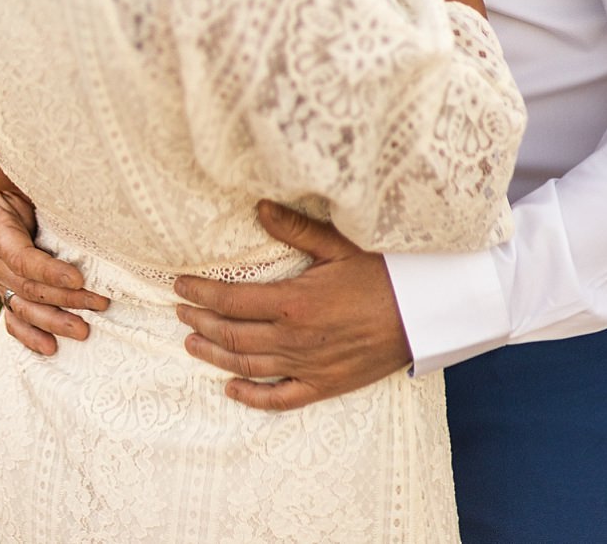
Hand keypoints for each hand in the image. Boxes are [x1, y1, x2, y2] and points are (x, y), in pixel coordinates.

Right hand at [0, 162, 109, 353]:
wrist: (5, 197)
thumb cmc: (20, 183)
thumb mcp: (17, 175)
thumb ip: (10, 174)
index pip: (22, 259)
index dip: (48, 271)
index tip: (78, 279)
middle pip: (29, 288)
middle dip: (65, 300)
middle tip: (100, 305)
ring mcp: (0, 280)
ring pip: (24, 308)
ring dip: (53, 322)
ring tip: (83, 332)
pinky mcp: (7, 291)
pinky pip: (14, 318)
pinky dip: (29, 336)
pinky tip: (49, 348)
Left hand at [174, 202, 410, 410]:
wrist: (426, 312)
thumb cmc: (387, 273)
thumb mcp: (342, 245)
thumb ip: (297, 230)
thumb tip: (260, 208)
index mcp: (293, 302)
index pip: (231, 299)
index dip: (201, 293)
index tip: (180, 285)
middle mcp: (293, 338)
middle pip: (231, 334)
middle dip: (200, 321)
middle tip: (181, 310)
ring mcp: (306, 366)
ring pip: (246, 366)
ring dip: (214, 355)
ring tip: (191, 342)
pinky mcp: (324, 385)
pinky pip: (278, 398)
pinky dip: (250, 396)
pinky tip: (231, 389)